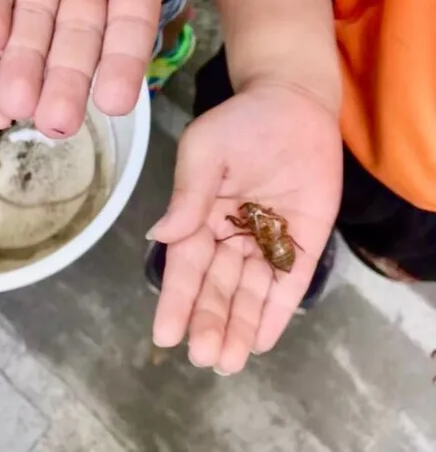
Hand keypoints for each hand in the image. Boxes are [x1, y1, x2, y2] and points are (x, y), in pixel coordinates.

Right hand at [149, 82, 341, 372]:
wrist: (293, 103)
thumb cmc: (240, 123)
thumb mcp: (204, 151)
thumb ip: (187, 195)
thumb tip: (160, 236)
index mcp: (200, 216)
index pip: (186, 265)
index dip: (176, 299)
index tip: (165, 334)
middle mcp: (231, 235)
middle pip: (217, 286)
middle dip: (209, 321)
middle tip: (204, 356)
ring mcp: (268, 240)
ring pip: (250, 291)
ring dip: (239, 325)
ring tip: (229, 361)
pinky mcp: (304, 241)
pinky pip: (289, 281)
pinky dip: (276, 311)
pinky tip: (262, 339)